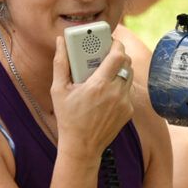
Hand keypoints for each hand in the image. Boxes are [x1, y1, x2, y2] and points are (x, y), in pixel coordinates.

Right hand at [51, 36, 134, 159]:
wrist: (82, 147)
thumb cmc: (68, 118)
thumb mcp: (58, 90)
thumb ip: (60, 63)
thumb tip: (61, 42)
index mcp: (99, 85)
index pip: (118, 55)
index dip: (116, 44)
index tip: (110, 41)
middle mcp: (115, 93)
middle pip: (127, 63)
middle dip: (118, 55)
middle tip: (106, 54)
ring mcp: (124, 103)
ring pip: (129, 76)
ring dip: (120, 70)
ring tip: (106, 72)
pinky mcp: (128, 111)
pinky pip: (128, 91)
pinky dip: (120, 87)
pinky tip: (107, 91)